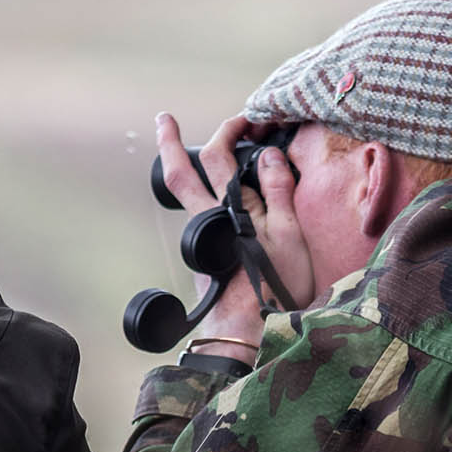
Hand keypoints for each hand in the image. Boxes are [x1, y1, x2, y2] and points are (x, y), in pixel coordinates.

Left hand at [152, 112, 312, 354]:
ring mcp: (201, 239)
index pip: (214, 156)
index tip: (242, 117)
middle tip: (163, 119)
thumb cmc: (271, 288)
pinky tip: (232, 195)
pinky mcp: (205, 254)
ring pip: (192, 194)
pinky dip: (215, 195)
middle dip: (169, 143)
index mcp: (224, 209)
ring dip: (194, 168)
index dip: (225, 130)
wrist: (247, 335)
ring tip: (214, 152)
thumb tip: (268, 154)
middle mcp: (204, 221)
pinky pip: (207, 214)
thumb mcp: (288, 236)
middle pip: (180, 174)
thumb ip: (277, 191)